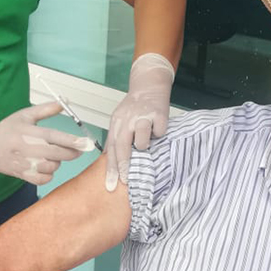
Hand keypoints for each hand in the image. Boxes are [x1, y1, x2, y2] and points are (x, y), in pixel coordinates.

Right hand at [0, 101, 93, 184]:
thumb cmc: (8, 130)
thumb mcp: (25, 115)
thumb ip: (46, 109)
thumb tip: (64, 102)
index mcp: (30, 133)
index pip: (56, 138)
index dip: (73, 141)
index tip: (86, 143)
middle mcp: (29, 149)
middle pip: (59, 154)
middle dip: (73, 152)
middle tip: (78, 149)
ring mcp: (26, 164)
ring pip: (53, 167)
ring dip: (57, 162)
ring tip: (51, 155)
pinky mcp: (24, 175)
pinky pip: (45, 179)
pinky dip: (49, 174)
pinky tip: (45, 165)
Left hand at [105, 53, 173, 190]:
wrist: (149, 85)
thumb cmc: (135, 108)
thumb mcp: (120, 121)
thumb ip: (117, 140)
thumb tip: (111, 163)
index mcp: (115, 124)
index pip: (110, 150)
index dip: (110, 169)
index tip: (110, 186)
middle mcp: (126, 121)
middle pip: (121, 147)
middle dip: (123, 167)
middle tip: (126, 181)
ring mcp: (142, 117)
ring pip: (141, 142)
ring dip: (144, 146)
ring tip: (147, 142)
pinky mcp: (158, 114)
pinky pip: (159, 133)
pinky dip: (160, 134)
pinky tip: (158, 128)